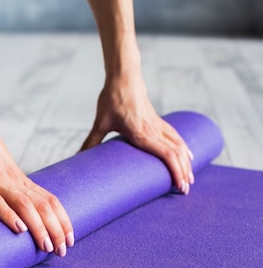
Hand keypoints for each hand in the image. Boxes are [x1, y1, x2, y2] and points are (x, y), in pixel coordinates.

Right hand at [0, 111, 73, 255]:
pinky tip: (18, 230)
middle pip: (43, 205)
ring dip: (39, 228)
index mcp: (17, 176)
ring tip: (46, 247)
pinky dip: (8, 215)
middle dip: (56, 230)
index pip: (49, 199)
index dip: (62, 220)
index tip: (70, 238)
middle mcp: (11, 178)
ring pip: (24, 205)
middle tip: (62, 252)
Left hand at [80, 73, 193, 193]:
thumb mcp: (100, 122)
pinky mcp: (157, 119)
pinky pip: (175, 136)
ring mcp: (158, 124)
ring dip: (186, 162)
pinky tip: (188, 155)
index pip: (167, 155)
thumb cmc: (112, 99)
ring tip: (190, 178)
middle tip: (186, 190)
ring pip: (179, 145)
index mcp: (142, 133)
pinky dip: (184, 147)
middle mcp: (154, 130)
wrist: (124, 77)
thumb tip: (78, 157)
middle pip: (176, 154)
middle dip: (183, 172)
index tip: (179, 186)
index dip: (176, 171)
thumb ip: (91, 141)